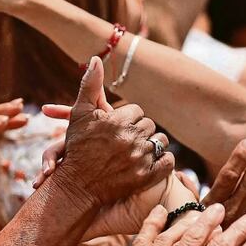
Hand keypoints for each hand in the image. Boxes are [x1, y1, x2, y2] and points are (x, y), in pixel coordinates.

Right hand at [45, 57, 173, 207]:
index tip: (119, 127)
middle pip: (150, 126)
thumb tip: (96, 58)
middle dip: (140, 132)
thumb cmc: (77, 149)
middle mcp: (131, 138)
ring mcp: (140, 159)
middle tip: (128, 140)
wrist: (76, 187)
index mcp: (118, 120)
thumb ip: (90, 85)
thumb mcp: (79, 114)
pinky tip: (154, 162)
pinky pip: (168, 163)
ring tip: (140, 150)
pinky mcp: (146, 177)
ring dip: (153, 145)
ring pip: (161, 142)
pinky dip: (164, 161)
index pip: (137, 111)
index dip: (128, 119)